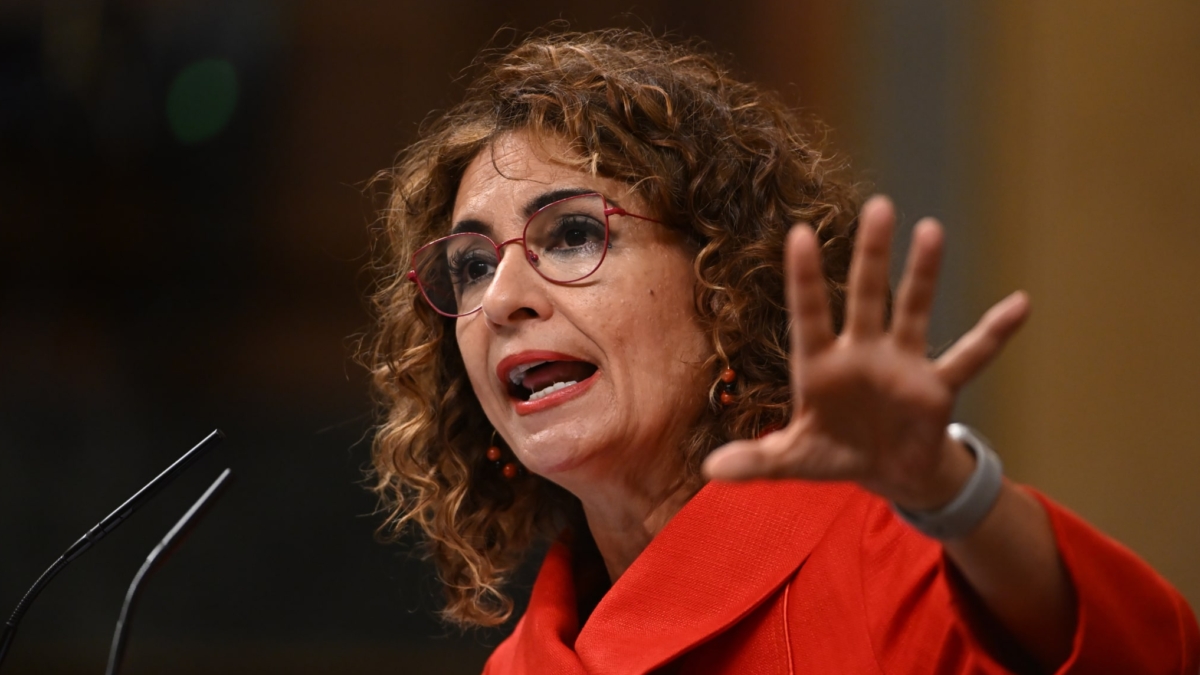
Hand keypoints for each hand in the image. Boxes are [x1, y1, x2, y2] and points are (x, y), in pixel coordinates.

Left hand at [702, 195, 1029, 510]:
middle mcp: (860, 352)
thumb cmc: (833, 454)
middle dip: (871, 255)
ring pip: (913, 311)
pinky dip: (993, 334)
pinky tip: (1020, 305)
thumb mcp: (793, 461)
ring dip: (923, 275)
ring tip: (931, 230)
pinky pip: (969, 357)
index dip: (804, 278)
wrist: (885, 472)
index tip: (797, 234)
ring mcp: (901, 364)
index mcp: (819, 365)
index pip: (808, 313)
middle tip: (879, 206)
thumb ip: (756, 462)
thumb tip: (710, 471)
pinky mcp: (936, 387)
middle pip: (865, 296)